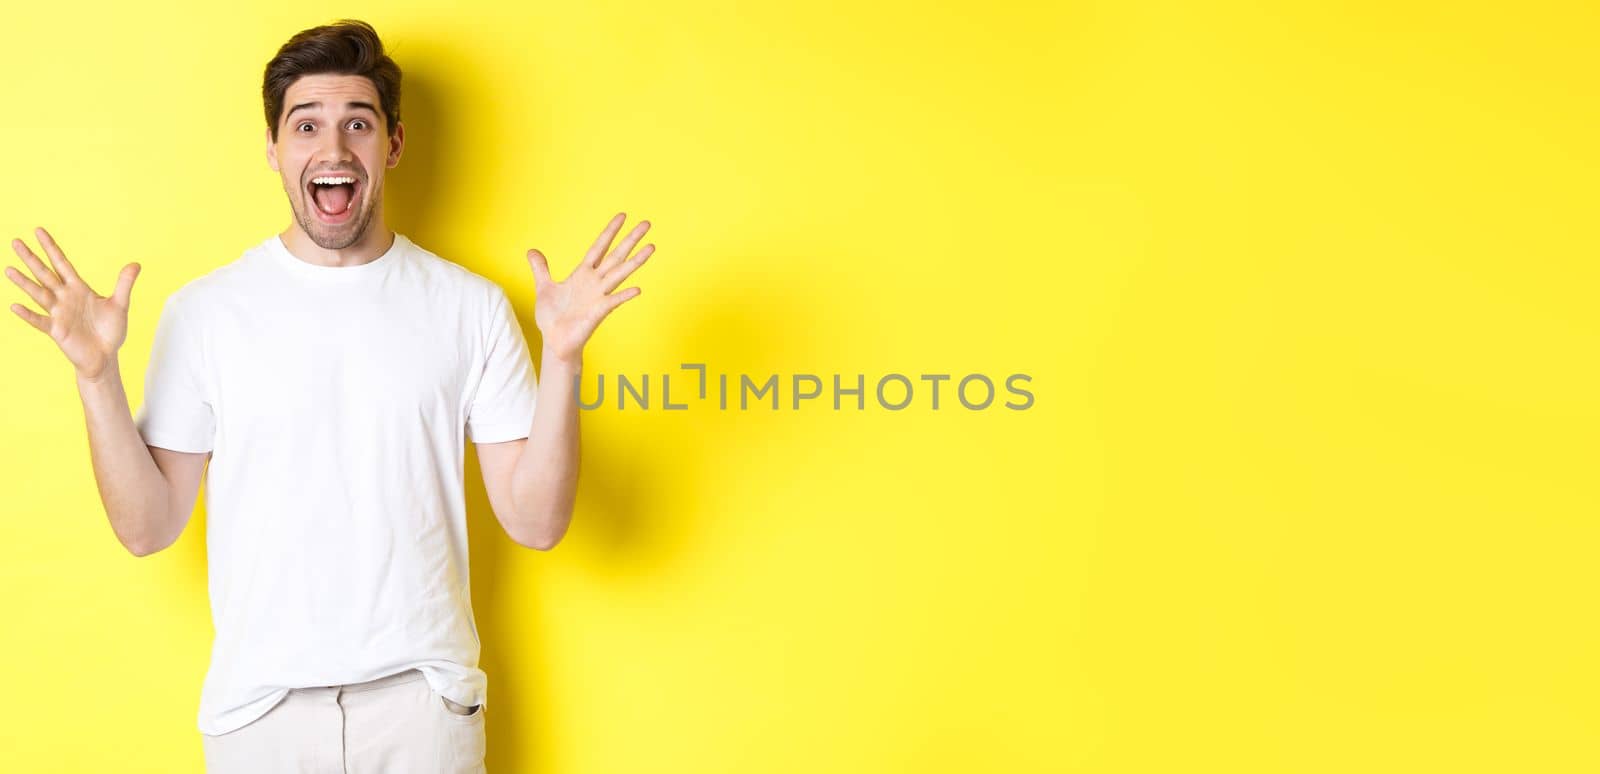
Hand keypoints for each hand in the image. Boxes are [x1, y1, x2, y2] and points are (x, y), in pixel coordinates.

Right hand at [6, 227, 140, 381]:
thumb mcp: (120, 305)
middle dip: (31, 258)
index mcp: (78, 288)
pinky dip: (28, 315)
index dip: (51, 248)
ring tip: (9, 269)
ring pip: (38, 294)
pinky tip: (15, 306)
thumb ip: (124, 284)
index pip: (61, 263)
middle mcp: (65, 298)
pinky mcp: (56, 330)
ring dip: (24, 283)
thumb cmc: (110, 331)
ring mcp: (58, 313)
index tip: (38, 231)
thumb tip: (136, 264)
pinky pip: (39, 321)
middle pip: (45, 274)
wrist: (105, 356)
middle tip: (15, 242)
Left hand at [525, 212, 655, 364]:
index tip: (622, 216)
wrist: (555, 342)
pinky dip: (624, 296)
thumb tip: (532, 251)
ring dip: (636, 261)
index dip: (610, 232)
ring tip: (651, 247)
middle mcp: (595, 282)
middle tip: (647, 223)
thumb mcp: (544, 287)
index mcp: (583, 274)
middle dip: (630, 240)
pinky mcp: (598, 313)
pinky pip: (613, 301)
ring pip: (620, 274)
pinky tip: (637, 289)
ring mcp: (599, 296)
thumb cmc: (553, 318)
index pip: (600, 247)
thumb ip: (541, 268)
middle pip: (616, 255)